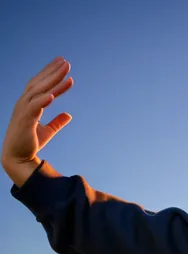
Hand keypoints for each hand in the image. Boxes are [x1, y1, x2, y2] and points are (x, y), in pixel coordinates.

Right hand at [1, 57, 73, 186]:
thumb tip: (69, 115)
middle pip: (40, 83)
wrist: (18, 158)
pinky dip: (44, 99)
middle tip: (66, 62)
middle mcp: (24, 103)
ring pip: (39, 91)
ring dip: (53, 81)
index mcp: (29, 104)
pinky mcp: (25, 121)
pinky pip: (34, 107)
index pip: (40, 83)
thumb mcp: (48, 131)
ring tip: (66, 72)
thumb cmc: (30, 143)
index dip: (50, 72)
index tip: (62, 63)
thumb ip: (57, 122)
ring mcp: (23, 111)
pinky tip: (54, 95)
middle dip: (53, 72)